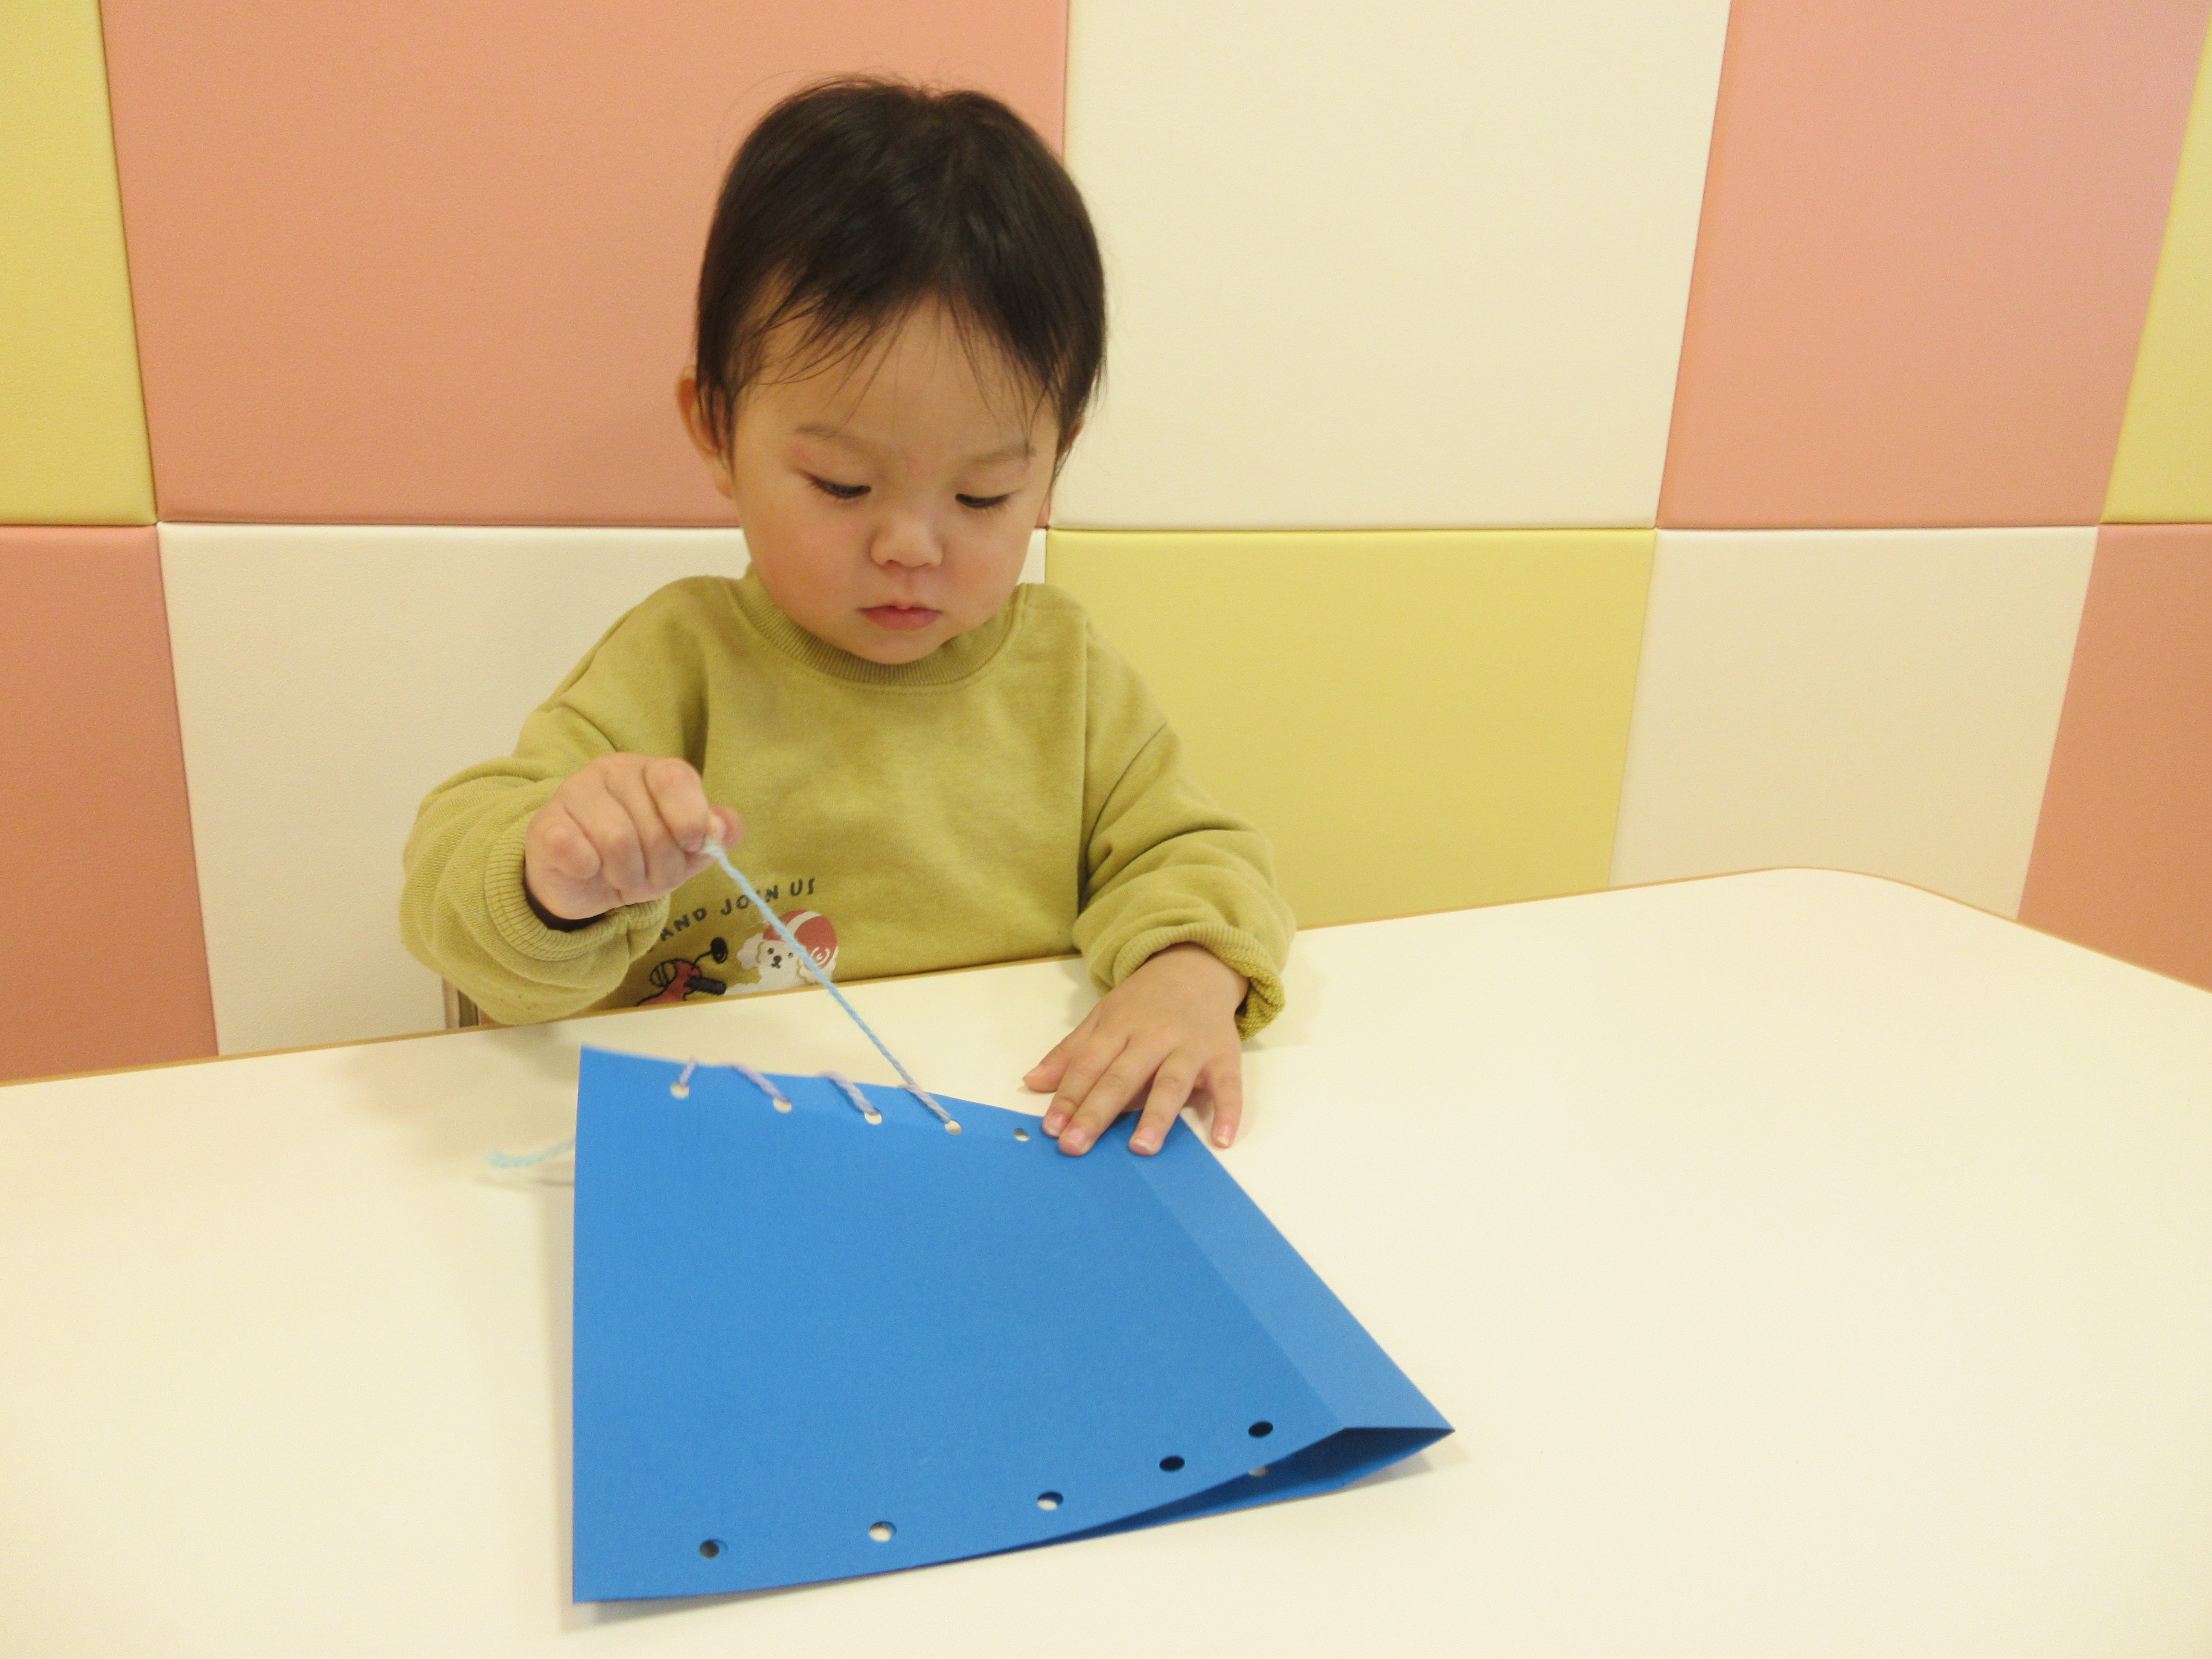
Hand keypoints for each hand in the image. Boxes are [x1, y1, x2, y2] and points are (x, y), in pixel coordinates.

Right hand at [523, 754, 742, 922]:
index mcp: (651, 770)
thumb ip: (714, 836)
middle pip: (653, 826)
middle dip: (662, 868)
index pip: (676, 778)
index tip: (692, 845)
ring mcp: (573, 793)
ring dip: (628, 876)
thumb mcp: (684, 851)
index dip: (690, 819)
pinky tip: (587, 869)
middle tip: (650, 875)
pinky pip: (578, 853)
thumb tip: (725, 827)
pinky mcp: (545, 825)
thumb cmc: (639, 858)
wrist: (579, 883)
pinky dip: (590, 872)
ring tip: (621, 875)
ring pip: (618, 842)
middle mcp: (611, 771)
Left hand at [1025, 944, 1247, 1156]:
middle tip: (1075, 1146)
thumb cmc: (1144, 1003)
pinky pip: (1228, 1086)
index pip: (1089, 1065)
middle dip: (1096, 1112)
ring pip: (1172, 1083)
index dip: (1068, 1096)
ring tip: (1141, 1147)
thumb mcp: (1103, 1017)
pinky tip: (1221, 1139)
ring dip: (1157, 1116)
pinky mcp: (1224, 1056)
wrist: (1197, 969)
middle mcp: (1154, 1036)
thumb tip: (1032, 1082)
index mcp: (1119, 1026)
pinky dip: (1228, 1112)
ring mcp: (1191, 1047)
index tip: (1051, 1128)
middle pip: (1122, 1077)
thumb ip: (1070, 1052)